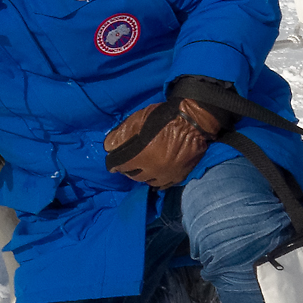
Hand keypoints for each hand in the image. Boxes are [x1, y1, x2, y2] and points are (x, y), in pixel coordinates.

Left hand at [104, 98, 228, 188]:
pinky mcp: (179, 176)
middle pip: (134, 176)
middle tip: (128, 164)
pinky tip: (154, 176)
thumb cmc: (164, 117)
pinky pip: (163, 185)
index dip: (114, 165)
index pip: (121, 166)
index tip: (112, 165)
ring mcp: (167, 175)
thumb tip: (108, 147)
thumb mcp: (139, 120)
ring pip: (148, 182)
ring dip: (143, 176)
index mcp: (142, 156)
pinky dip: (156, 181)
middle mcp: (153, 169)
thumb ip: (122, 134)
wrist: (194, 121)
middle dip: (128, 170)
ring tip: (142, 169)